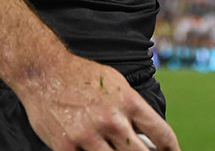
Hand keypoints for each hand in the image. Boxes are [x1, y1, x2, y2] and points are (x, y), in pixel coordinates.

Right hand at [15, 53, 178, 150]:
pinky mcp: (67, 147)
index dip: (171, 149)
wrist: (44, 72)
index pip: (161, 134)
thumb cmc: (81, 77)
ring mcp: (89, 136)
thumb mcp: (116, 84)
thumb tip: (149, 136)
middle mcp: (112, 120)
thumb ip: (133, 110)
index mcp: (128, 102)